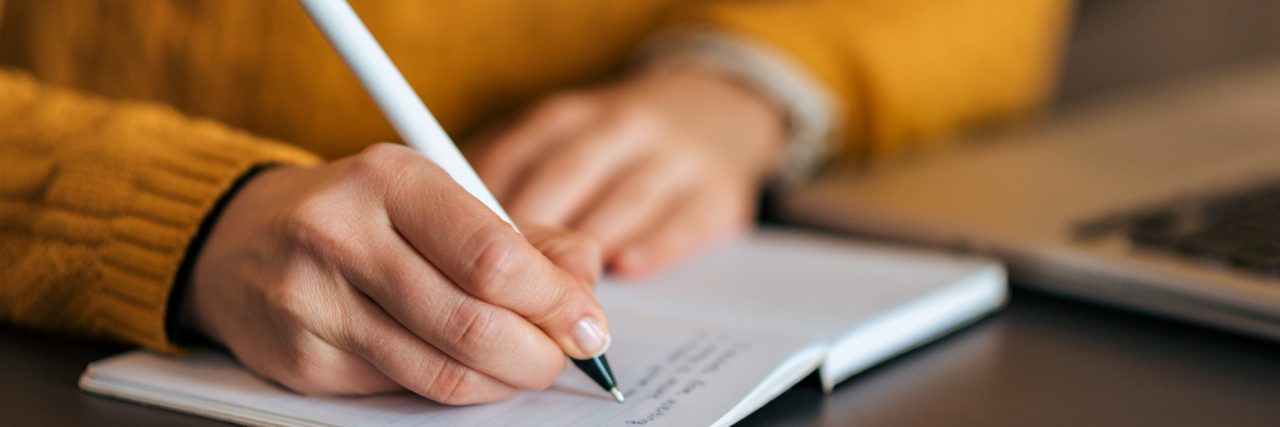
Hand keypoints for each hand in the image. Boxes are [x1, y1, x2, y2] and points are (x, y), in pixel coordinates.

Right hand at [182, 144, 607, 403]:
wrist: (240, 240)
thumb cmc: (362, 214)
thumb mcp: (439, 197)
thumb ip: (522, 236)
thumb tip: (585, 283)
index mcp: (391, 179)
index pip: (493, 256)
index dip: (555, 301)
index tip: (587, 322)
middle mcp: (343, 235)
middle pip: (474, 323)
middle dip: (539, 353)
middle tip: (563, 355)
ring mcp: (315, 302)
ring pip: (442, 371)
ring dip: (503, 380)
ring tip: (524, 364)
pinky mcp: (302, 361)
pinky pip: (404, 391)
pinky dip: (453, 388)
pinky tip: (464, 367)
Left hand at [469, 69, 786, 276]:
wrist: (715, 112)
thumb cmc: (612, 146)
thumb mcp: (559, 142)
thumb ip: (507, 179)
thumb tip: (443, 235)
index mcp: (566, 117)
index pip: (514, 158)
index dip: (483, 211)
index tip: (458, 256)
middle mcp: (619, 127)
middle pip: (565, 179)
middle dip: (531, 238)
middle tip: (502, 290)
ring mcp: (673, 157)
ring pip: (622, 201)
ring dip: (587, 250)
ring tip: (556, 297)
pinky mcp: (718, 192)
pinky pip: (683, 221)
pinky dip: (653, 246)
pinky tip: (626, 268)